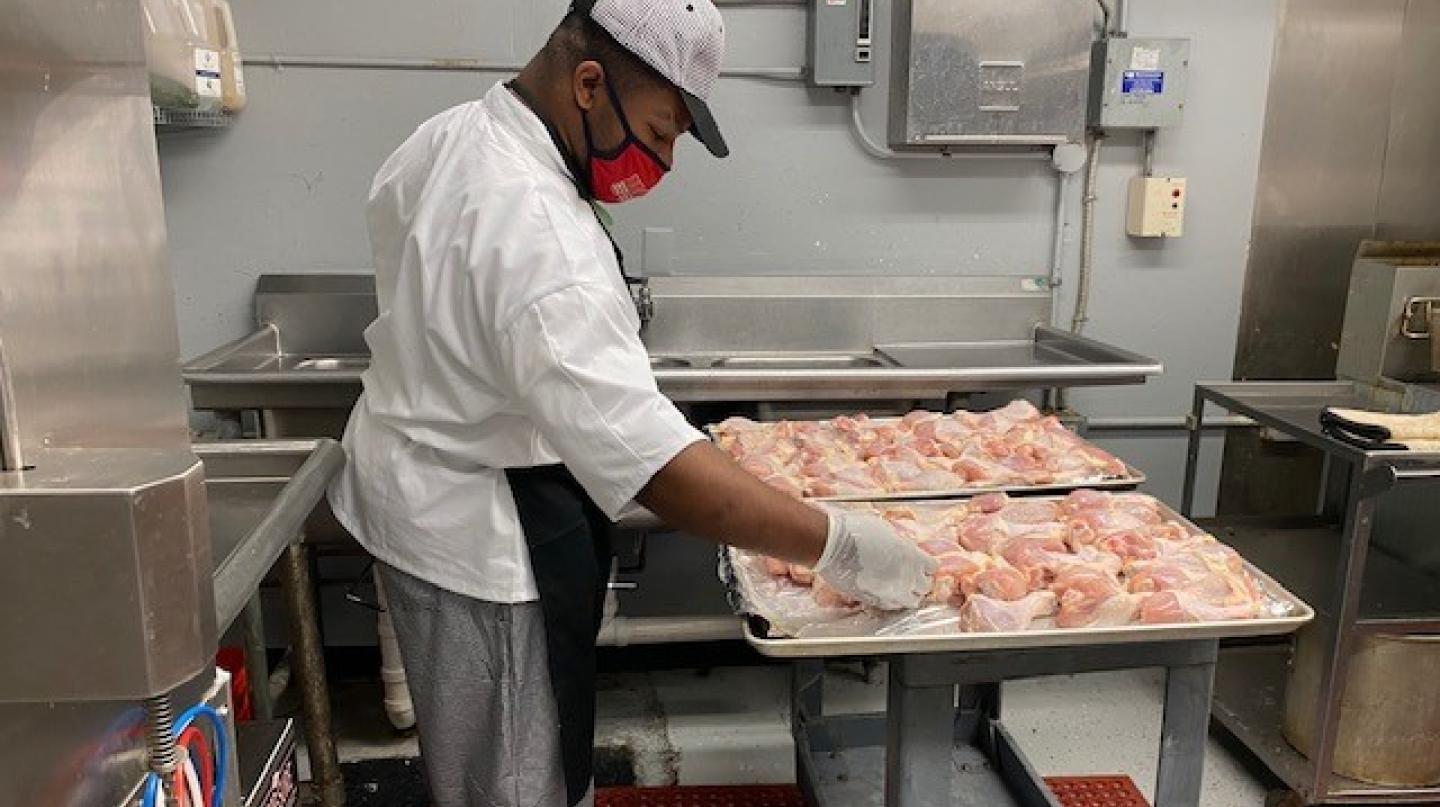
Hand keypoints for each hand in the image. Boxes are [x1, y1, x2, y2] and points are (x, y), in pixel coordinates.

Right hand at [813, 512, 936, 609]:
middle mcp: (905, 578)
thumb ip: (900, 544)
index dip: (926, 565)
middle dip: (919, 581)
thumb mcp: (886, 530)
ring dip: (908, 594)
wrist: (831, 544)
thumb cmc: (855, 531)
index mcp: (911, 557)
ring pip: (910, 602)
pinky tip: (885, 591)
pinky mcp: (873, 600)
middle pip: (925, 587)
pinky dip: (891, 601)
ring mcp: (889, 592)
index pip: (932, 568)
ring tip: (899, 586)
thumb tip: (902, 548)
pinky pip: (890, 606)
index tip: (921, 563)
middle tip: (911, 575)